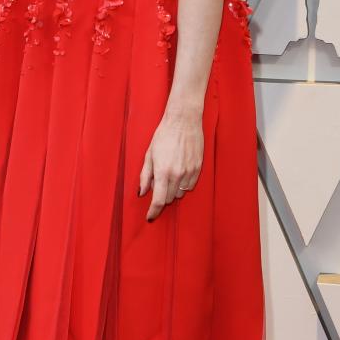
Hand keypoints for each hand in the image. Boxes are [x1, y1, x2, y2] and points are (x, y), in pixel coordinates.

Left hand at [138, 105, 203, 220]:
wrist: (184, 121)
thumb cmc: (164, 136)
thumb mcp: (149, 155)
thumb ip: (145, 176)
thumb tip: (142, 192)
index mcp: (163, 171)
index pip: (158, 200)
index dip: (153, 211)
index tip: (150, 217)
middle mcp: (177, 174)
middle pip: (169, 198)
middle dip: (162, 196)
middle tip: (158, 181)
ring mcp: (190, 172)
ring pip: (180, 193)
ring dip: (173, 190)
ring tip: (169, 173)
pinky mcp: (198, 168)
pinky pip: (189, 186)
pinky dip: (183, 184)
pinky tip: (179, 172)